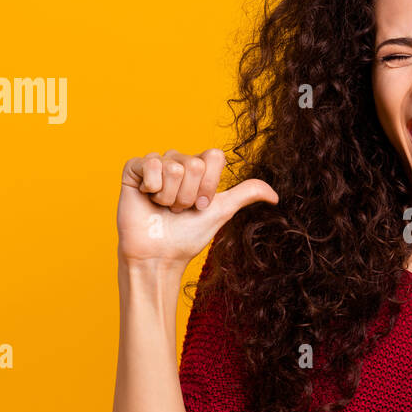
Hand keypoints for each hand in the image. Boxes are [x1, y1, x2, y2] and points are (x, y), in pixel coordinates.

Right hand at [116, 148, 277, 265]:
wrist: (159, 255)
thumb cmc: (188, 235)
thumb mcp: (222, 212)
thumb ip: (246, 195)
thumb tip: (276, 196)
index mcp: (200, 168)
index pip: (214, 156)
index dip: (211, 185)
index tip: (202, 205)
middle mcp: (178, 162)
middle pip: (195, 165)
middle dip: (189, 195)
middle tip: (179, 210)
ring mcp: (156, 164)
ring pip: (173, 168)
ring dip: (170, 197)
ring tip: (163, 208)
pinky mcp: (134, 169)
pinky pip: (149, 163)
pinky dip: (152, 188)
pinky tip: (148, 198)